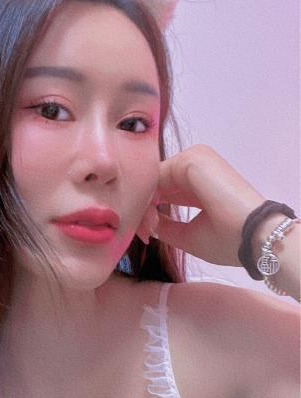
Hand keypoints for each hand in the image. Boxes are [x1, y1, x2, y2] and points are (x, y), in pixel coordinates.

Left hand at [142, 144, 265, 266]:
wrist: (254, 237)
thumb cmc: (229, 238)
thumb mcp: (189, 234)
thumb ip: (165, 225)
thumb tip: (146, 224)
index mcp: (199, 179)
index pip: (162, 188)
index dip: (149, 210)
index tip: (145, 234)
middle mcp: (196, 164)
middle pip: (155, 182)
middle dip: (144, 208)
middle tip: (142, 233)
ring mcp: (194, 158)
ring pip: (153, 180)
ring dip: (145, 205)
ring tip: (149, 230)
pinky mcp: (192, 159)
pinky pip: (157, 176)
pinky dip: (150, 198)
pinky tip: (152, 219)